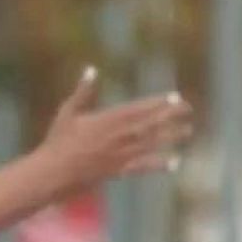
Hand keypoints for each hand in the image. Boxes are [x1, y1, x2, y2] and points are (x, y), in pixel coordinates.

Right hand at [37, 66, 192, 190]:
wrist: (53, 171)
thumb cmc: (58, 140)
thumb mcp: (68, 112)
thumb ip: (83, 91)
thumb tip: (91, 69)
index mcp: (107, 120)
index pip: (138, 109)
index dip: (158, 103)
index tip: (175, 97)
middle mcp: (117, 136)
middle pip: (150, 124)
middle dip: (171, 116)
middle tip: (189, 110)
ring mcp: (120, 154)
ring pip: (151, 143)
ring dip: (171, 136)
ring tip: (188, 131)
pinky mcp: (119, 170)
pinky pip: (143, 167)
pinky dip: (159, 164)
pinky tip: (175, 162)